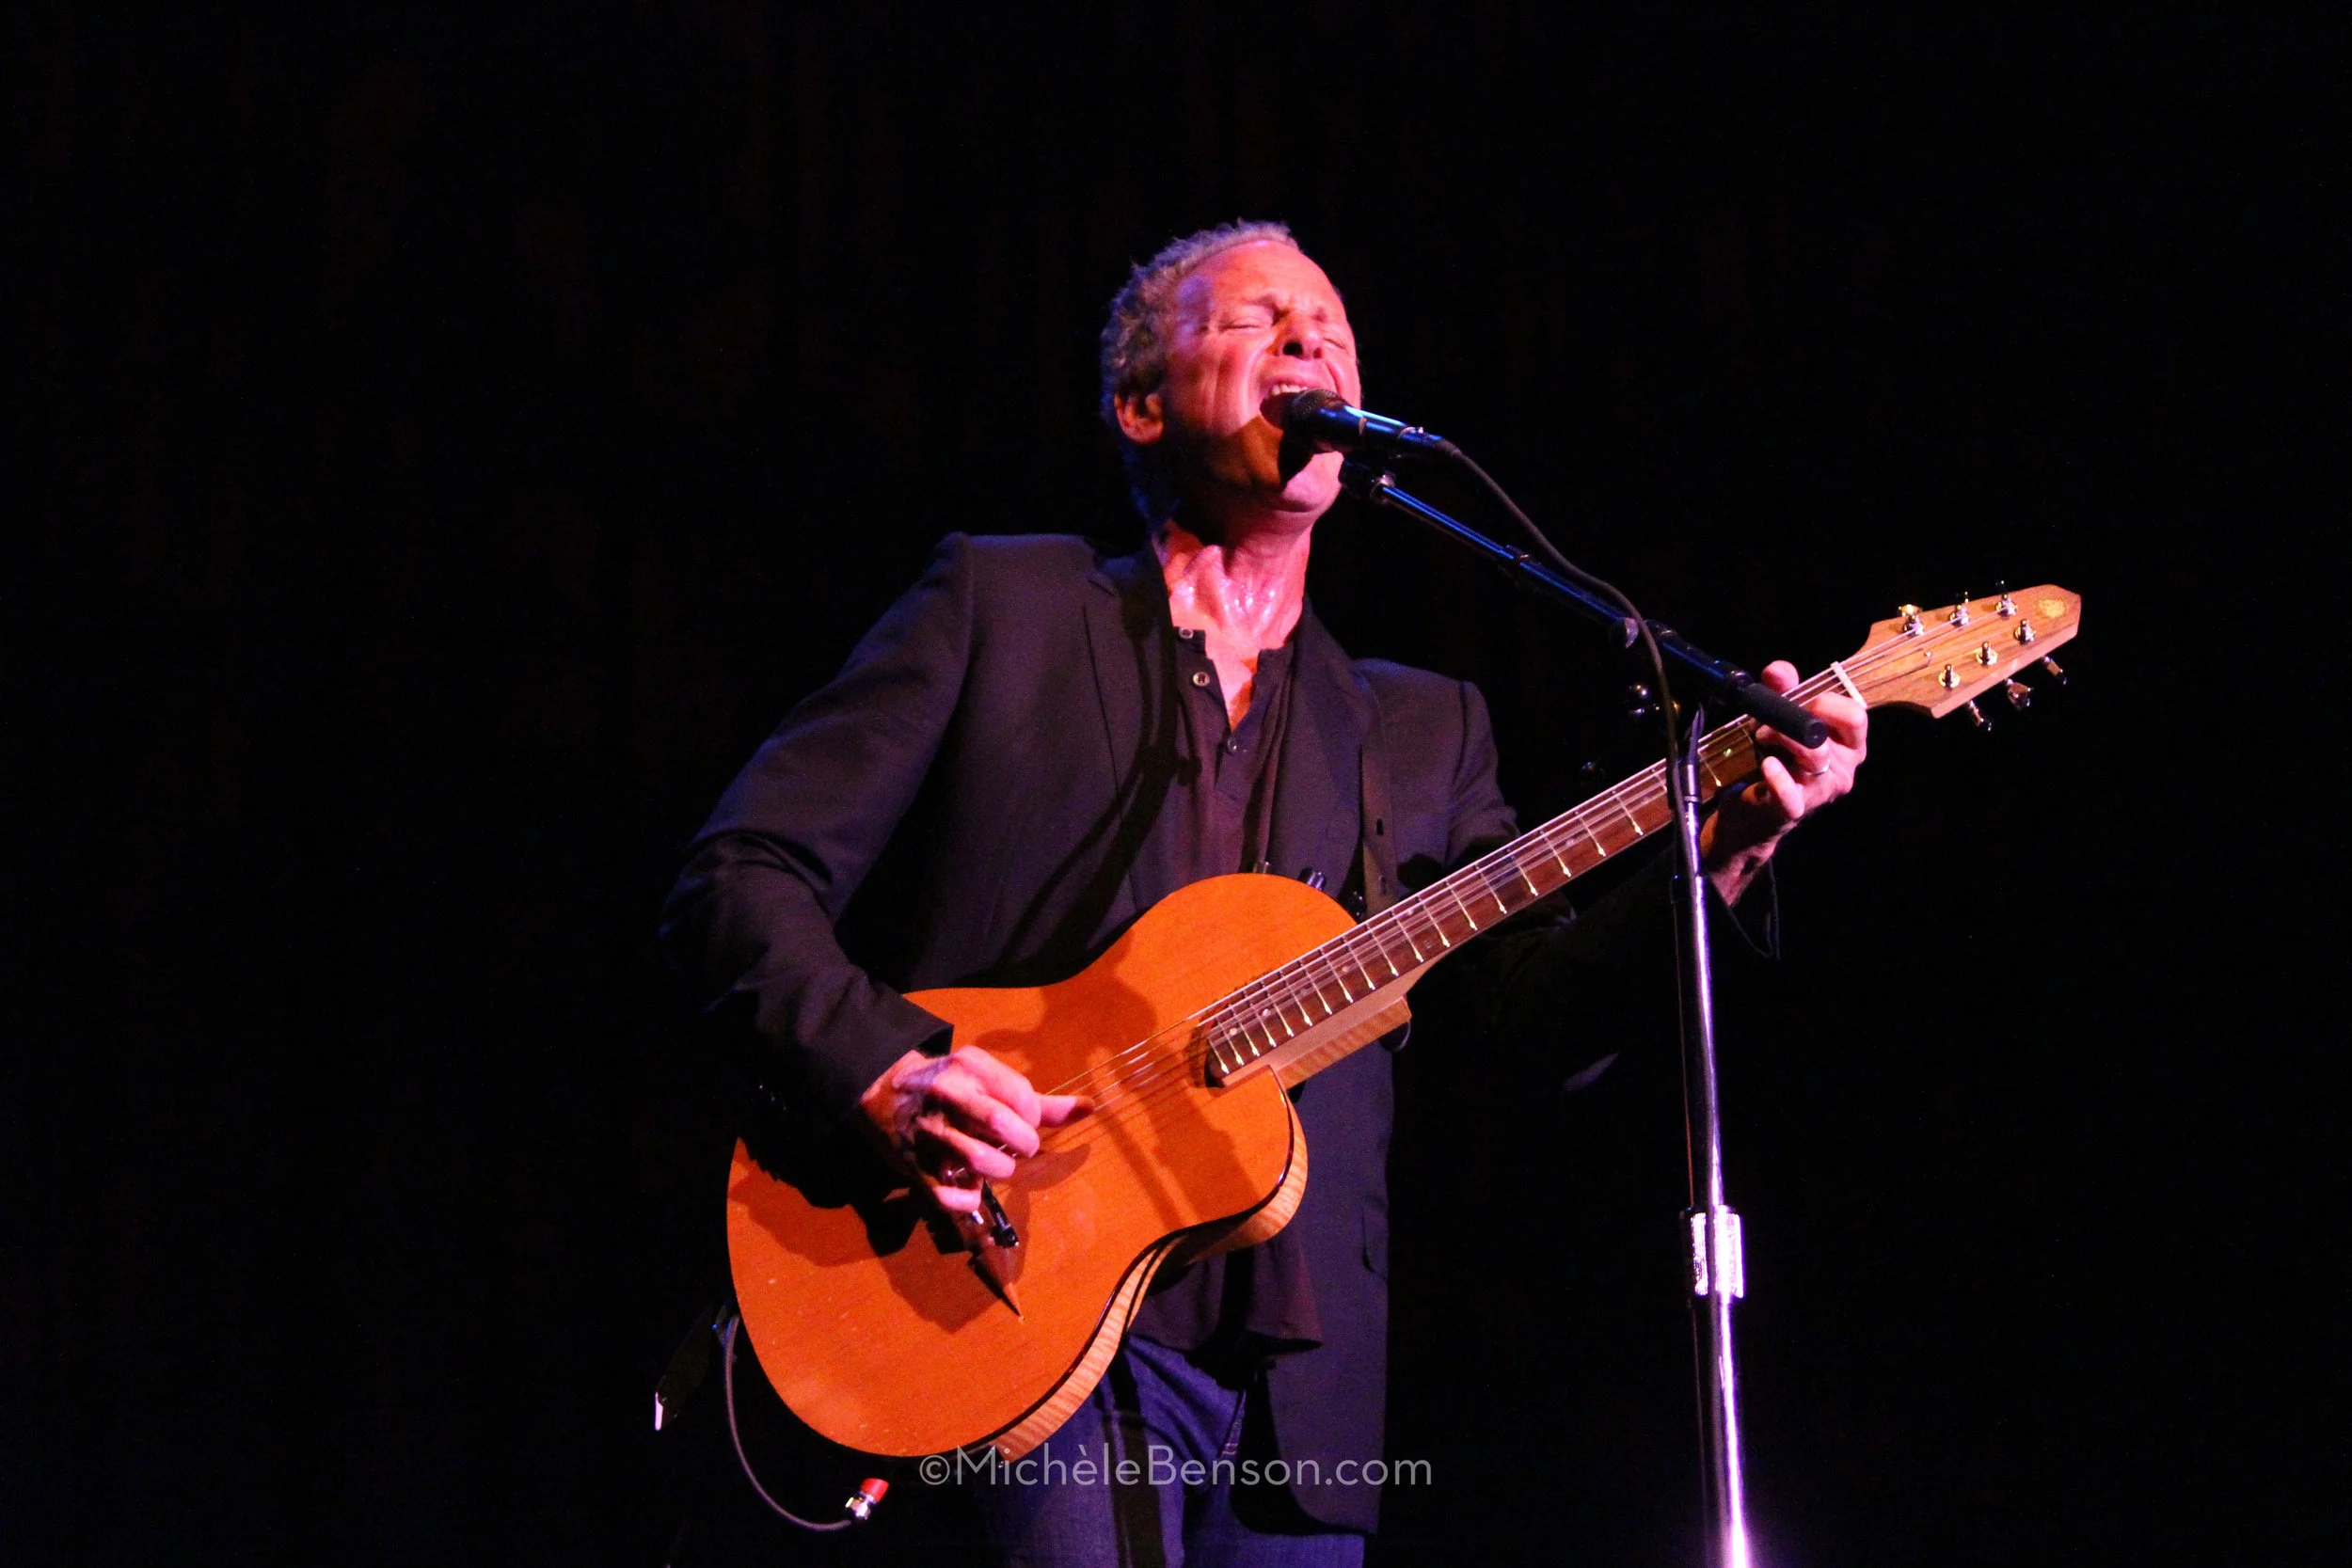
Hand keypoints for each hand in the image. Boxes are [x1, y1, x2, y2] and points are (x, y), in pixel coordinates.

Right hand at [857, 1045, 1088, 1216]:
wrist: (883, 1092)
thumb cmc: (951, 1087)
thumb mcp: (989, 1081)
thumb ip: (1039, 1100)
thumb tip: (1090, 1108)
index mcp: (970, 1068)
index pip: (1024, 1099)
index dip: (1032, 1118)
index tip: (1024, 1121)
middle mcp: (948, 1095)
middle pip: (1004, 1127)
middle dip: (1023, 1144)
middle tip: (1018, 1145)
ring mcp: (929, 1131)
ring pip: (982, 1162)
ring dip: (1000, 1169)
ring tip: (995, 1162)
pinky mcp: (914, 1165)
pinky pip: (949, 1195)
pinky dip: (967, 1199)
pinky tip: (970, 1188)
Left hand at [1701, 660, 1867, 903]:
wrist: (1752, 810)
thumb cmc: (1776, 759)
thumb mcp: (1780, 719)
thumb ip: (1782, 691)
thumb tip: (1778, 670)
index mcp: (1848, 744)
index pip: (1857, 715)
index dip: (1828, 702)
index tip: (1801, 702)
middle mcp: (1843, 767)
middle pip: (1837, 732)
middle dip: (1803, 717)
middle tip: (1775, 719)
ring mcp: (1822, 790)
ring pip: (1815, 756)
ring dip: (1783, 738)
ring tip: (1761, 737)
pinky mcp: (1796, 809)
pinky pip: (1791, 793)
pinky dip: (1778, 777)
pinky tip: (1766, 766)